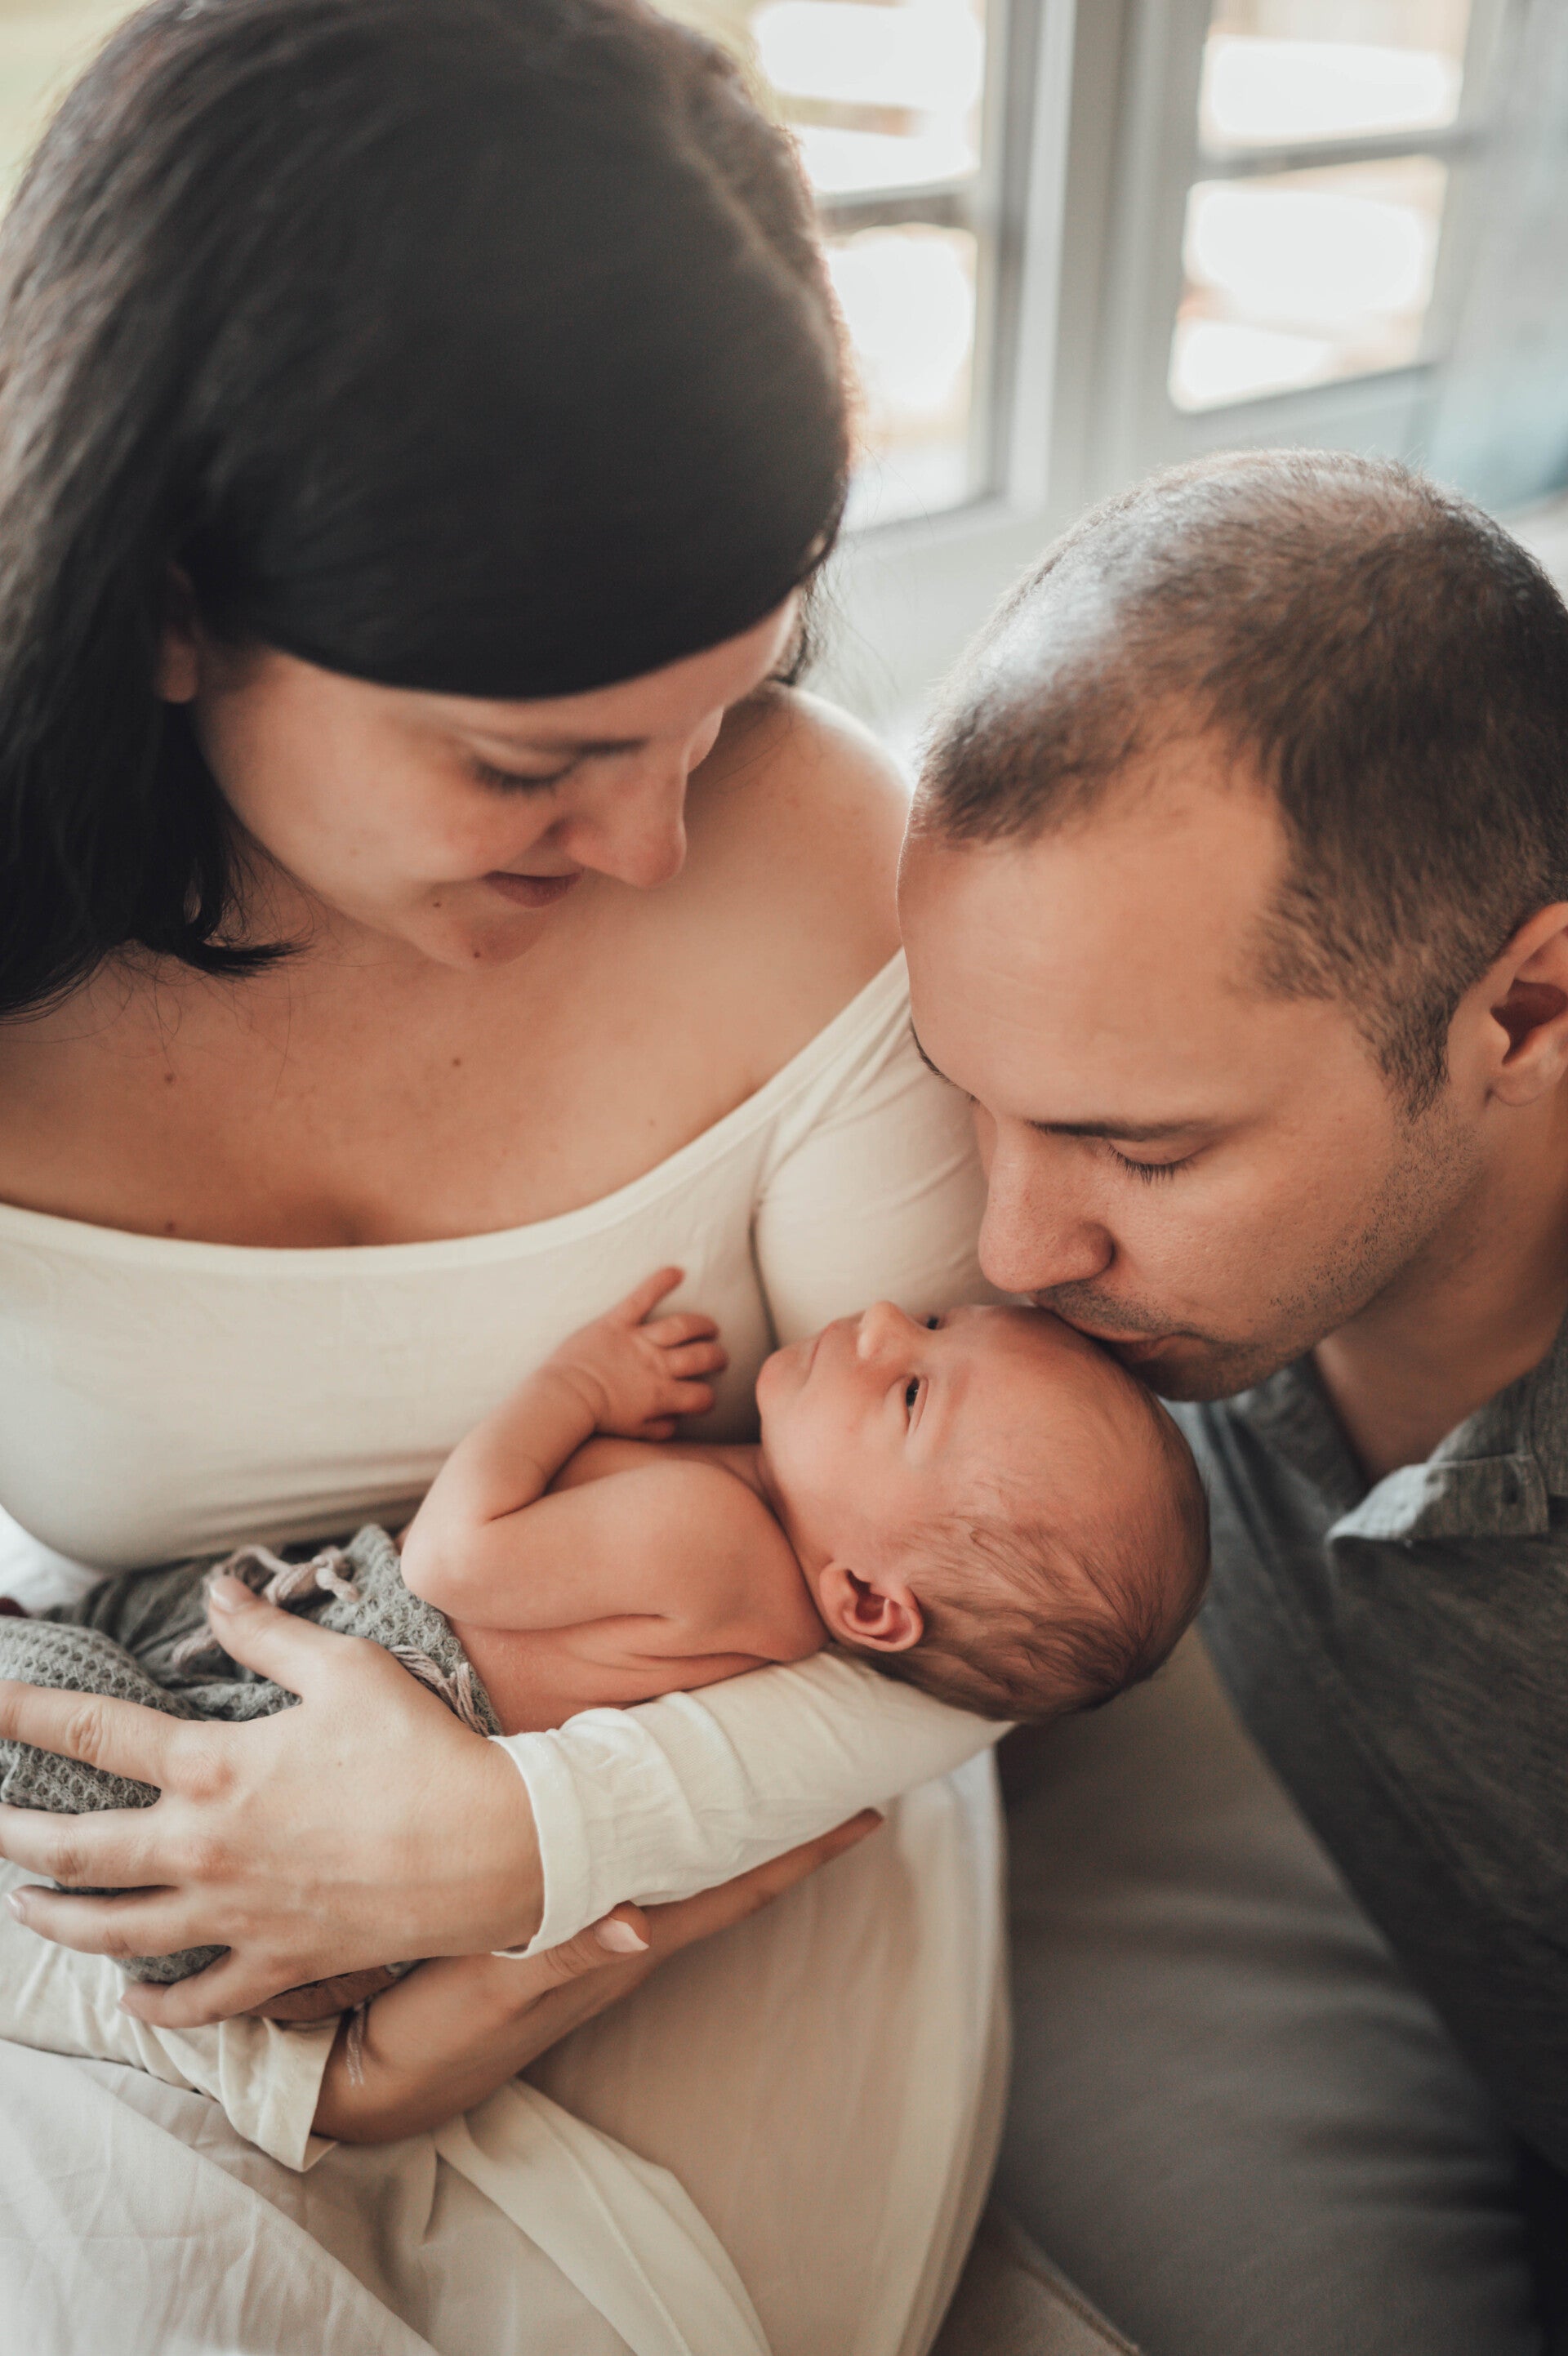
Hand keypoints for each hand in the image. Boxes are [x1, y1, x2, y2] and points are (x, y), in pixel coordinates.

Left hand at [0, 1577, 545, 2023]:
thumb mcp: (346, 1668)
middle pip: (75, 1848)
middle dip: (12, 1834)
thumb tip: (215, 1588)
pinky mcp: (275, 1963)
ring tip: (23, 1908)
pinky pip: (196, 2000)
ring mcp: (234, 1916)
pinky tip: (129, 2000)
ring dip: (55, 1920)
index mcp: (214, 1767)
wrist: (490, 1848)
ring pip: (113, 1931)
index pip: (94, 1732)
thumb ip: (266, 1633)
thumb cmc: (422, 1748)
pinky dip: (154, 2006)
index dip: (25, 1713)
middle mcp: (204, 1848)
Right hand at [314, 1808, 882, 2141]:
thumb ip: (562, 1952)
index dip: (802, 1853)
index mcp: (623, 1942)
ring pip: (686, 1871)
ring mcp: (590, 1939)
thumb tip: (641, 1926)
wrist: (369, 2085)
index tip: (868, 1810)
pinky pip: (635, 1873)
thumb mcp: (493, 1993)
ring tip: (766, 1768)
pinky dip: (665, 1836)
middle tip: (832, 1760)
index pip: (735, 1890)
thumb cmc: (431, 2035)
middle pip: (727, 1872)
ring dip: (730, 1826)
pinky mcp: (550, 1935)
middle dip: (782, 1822)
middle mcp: (623, 1937)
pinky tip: (656, 1809)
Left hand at [549, 1266, 726, 1439]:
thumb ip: (660, 1428)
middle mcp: (657, 1365)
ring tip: (710, 1327)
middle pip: (702, 1356)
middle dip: (717, 1357)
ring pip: (683, 1326)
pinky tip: (677, 1271)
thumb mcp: (633, 1432)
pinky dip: (660, 1281)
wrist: (563, 1398)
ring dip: (702, 1325)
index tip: (704, 1397)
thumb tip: (677, 1421)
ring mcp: (639, 1340)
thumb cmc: (596, 1417)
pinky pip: (642, 1297)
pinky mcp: (617, 1321)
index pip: (702, 1396)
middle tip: (719, 1357)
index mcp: (662, 1394)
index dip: (708, 1398)